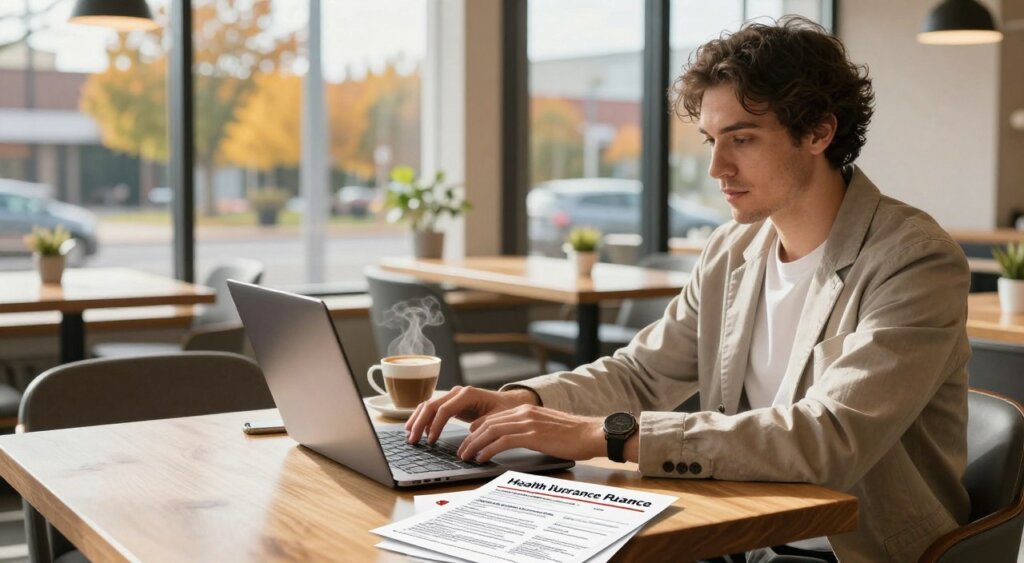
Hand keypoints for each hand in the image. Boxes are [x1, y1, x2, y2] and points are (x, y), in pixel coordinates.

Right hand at [405, 386, 538, 443]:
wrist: (507, 402)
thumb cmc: (504, 410)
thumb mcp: (498, 418)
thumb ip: (485, 424)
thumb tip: (470, 433)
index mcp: (468, 394)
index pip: (445, 409)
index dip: (435, 425)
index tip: (431, 440)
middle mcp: (457, 392)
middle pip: (431, 405)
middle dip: (419, 423)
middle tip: (412, 440)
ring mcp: (452, 396)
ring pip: (428, 405)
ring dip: (417, 420)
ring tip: (410, 435)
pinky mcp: (449, 403)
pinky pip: (431, 408)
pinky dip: (422, 418)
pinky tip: (418, 430)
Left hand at [456, 405, 605, 462]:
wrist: (592, 433)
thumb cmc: (574, 435)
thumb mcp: (547, 428)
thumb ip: (530, 430)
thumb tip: (516, 441)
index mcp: (527, 409)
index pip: (494, 417)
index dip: (477, 428)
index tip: (469, 439)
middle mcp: (524, 412)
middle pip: (488, 423)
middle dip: (471, 438)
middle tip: (462, 450)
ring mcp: (528, 423)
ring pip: (491, 431)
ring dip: (475, 444)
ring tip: (466, 456)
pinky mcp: (532, 435)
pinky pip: (502, 441)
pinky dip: (488, 450)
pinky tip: (482, 458)